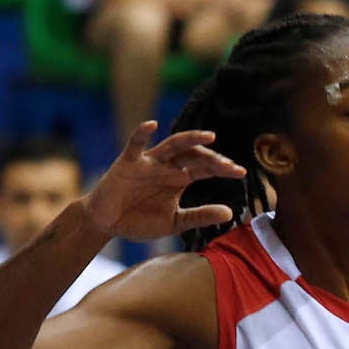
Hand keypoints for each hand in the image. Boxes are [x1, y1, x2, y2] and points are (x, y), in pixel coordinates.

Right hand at [82, 122, 245, 241]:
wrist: (107, 223)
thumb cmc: (140, 220)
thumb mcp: (176, 222)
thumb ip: (200, 216)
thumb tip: (230, 213)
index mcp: (180, 179)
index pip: (205, 169)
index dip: (223, 169)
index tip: (241, 172)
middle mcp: (167, 167)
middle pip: (194, 156)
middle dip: (213, 159)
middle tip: (230, 165)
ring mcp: (148, 163)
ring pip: (172, 146)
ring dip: (190, 139)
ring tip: (210, 136)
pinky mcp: (127, 163)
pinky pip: (135, 145)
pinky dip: (142, 134)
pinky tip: (152, 124)